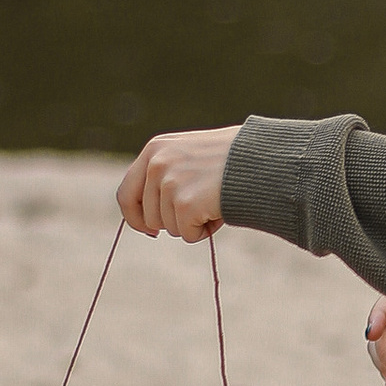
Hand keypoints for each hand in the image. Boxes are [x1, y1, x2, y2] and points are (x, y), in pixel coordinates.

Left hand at [116, 126, 239, 240]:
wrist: (260, 159)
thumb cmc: (229, 160)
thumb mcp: (187, 155)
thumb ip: (163, 175)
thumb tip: (146, 219)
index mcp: (154, 150)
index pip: (126, 194)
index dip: (135, 217)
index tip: (149, 230)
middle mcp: (156, 164)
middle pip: (149, 218)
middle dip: (173, 222)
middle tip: (200, 207)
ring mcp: (170, 183)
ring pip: (169, 228)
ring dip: (191, 224)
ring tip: (213, 202)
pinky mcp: (185, 203)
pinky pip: (187, 235)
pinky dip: (203, 232)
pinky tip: (218, 212)